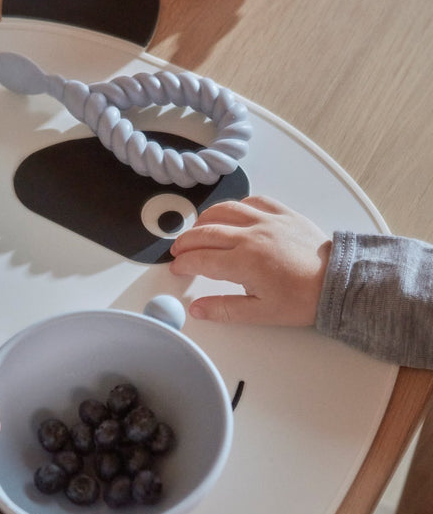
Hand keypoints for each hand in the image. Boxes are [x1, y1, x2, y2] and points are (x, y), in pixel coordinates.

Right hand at [169, 195, 331, 325]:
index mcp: (244, 262)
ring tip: (198, 229)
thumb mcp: (260, 312)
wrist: (336, 282)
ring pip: (225, 210)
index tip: (177, 268)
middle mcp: (252, 236)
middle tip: (179, 250)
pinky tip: (231, 214)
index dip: (184, 263)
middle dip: (186, 241)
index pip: (201, 259)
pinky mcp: (283, 213)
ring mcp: (267, 220)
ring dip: (205, 219)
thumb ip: (224, 309)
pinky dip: (236, 206)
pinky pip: (253, 201)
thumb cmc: (303, 298)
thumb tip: (197, 308)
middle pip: (206, 232)